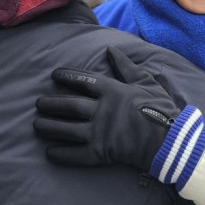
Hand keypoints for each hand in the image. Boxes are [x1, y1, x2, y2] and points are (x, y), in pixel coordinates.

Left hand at [34, 46, 181, 169]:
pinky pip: (76, 154)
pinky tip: (49, 153)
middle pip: (69, 105)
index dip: (68, 76)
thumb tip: (111, 50)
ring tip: (36, 125)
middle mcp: (101, 110)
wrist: (168, 139)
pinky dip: (62, 154)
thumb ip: (126, 66)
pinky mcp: (100, 152)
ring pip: (67, 128)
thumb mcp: (145, 81)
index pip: (84, 81)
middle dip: (51, 103)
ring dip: (50, 126)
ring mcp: (99, 132)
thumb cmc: (159, 108)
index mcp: (112, 91)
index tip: (54, 75)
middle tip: (38, 103)